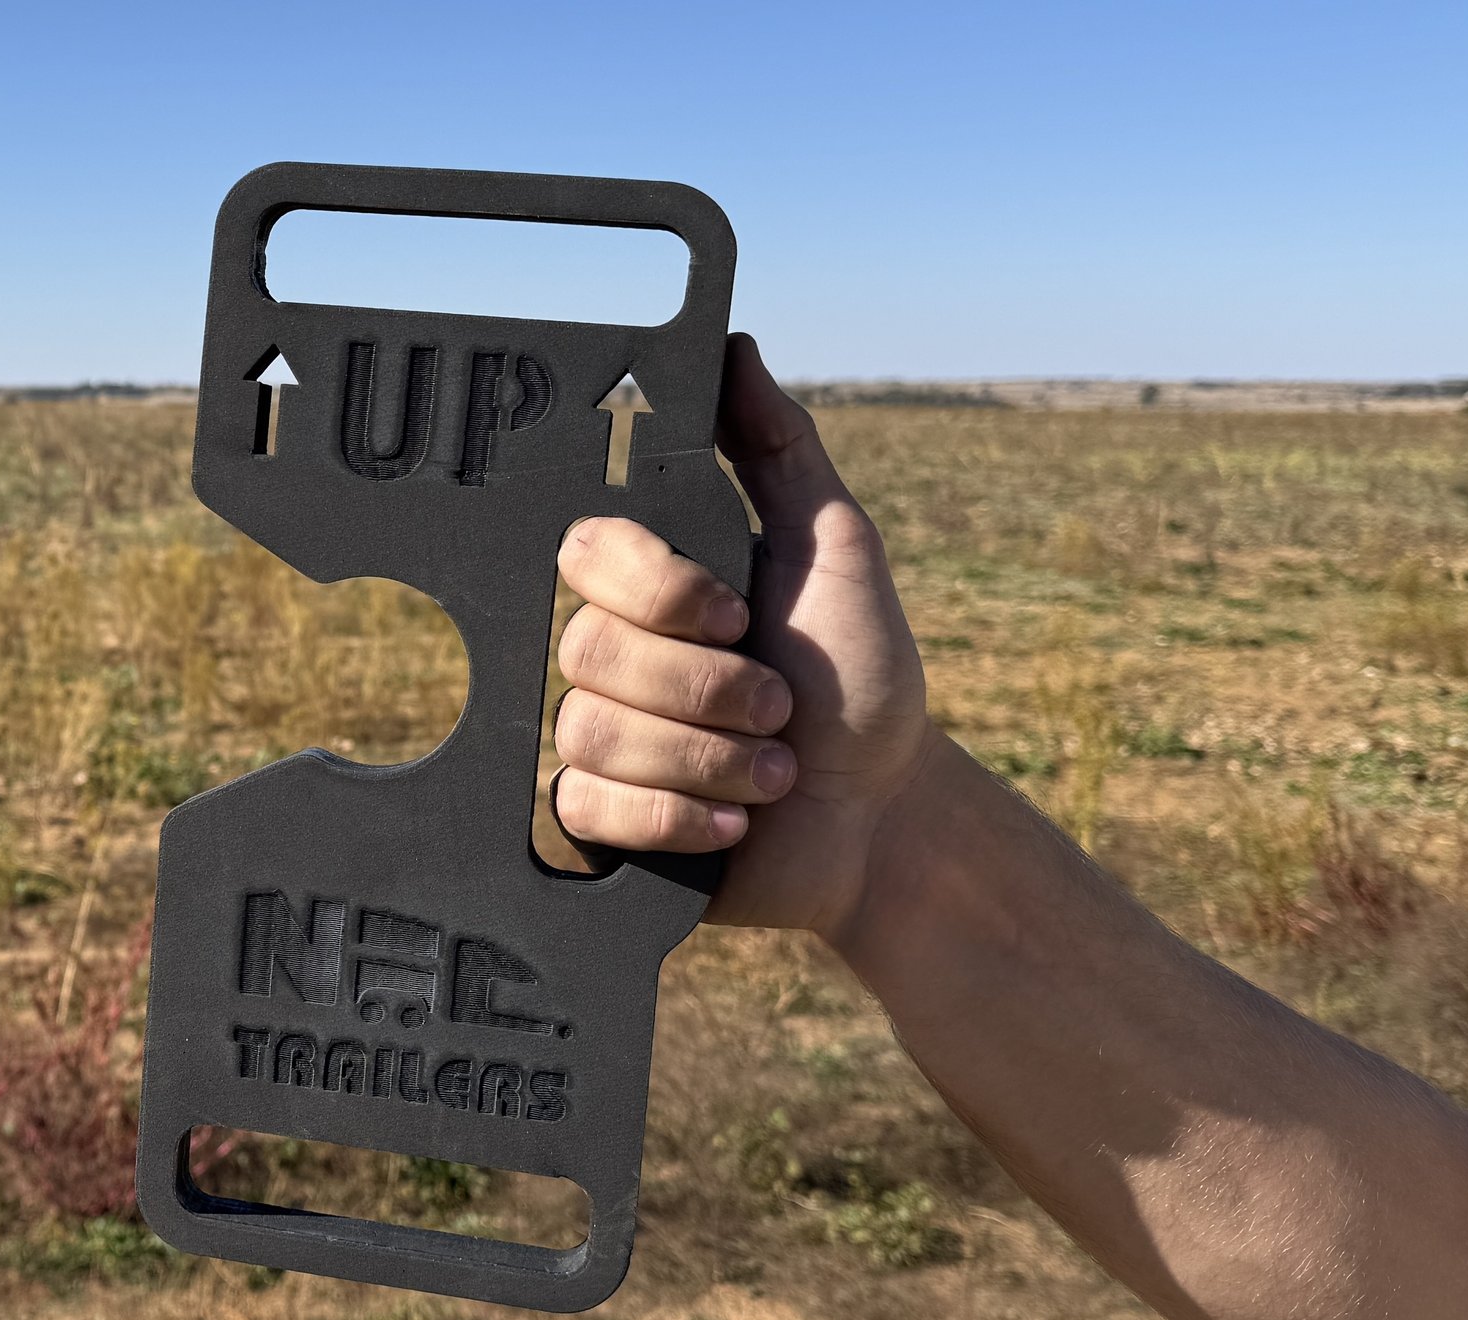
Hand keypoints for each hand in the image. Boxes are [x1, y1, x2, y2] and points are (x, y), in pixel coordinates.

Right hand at [551, 333, 940, 935]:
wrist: (881, 816)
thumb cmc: (862, 682)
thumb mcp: (837, 552)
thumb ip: (782, 449)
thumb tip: (736, 347)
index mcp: (652, 585)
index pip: (587, 553)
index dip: (660, 590)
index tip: (740, 615)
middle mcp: (611, 655)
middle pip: (586, 651)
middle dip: (707, 689)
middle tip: (780, 708)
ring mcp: (597, 740)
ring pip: (591, 733)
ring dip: (709, 760)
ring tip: (772, 772)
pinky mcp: (596, 823)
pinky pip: (587, 810)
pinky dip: (677, 822)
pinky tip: (730, 825)